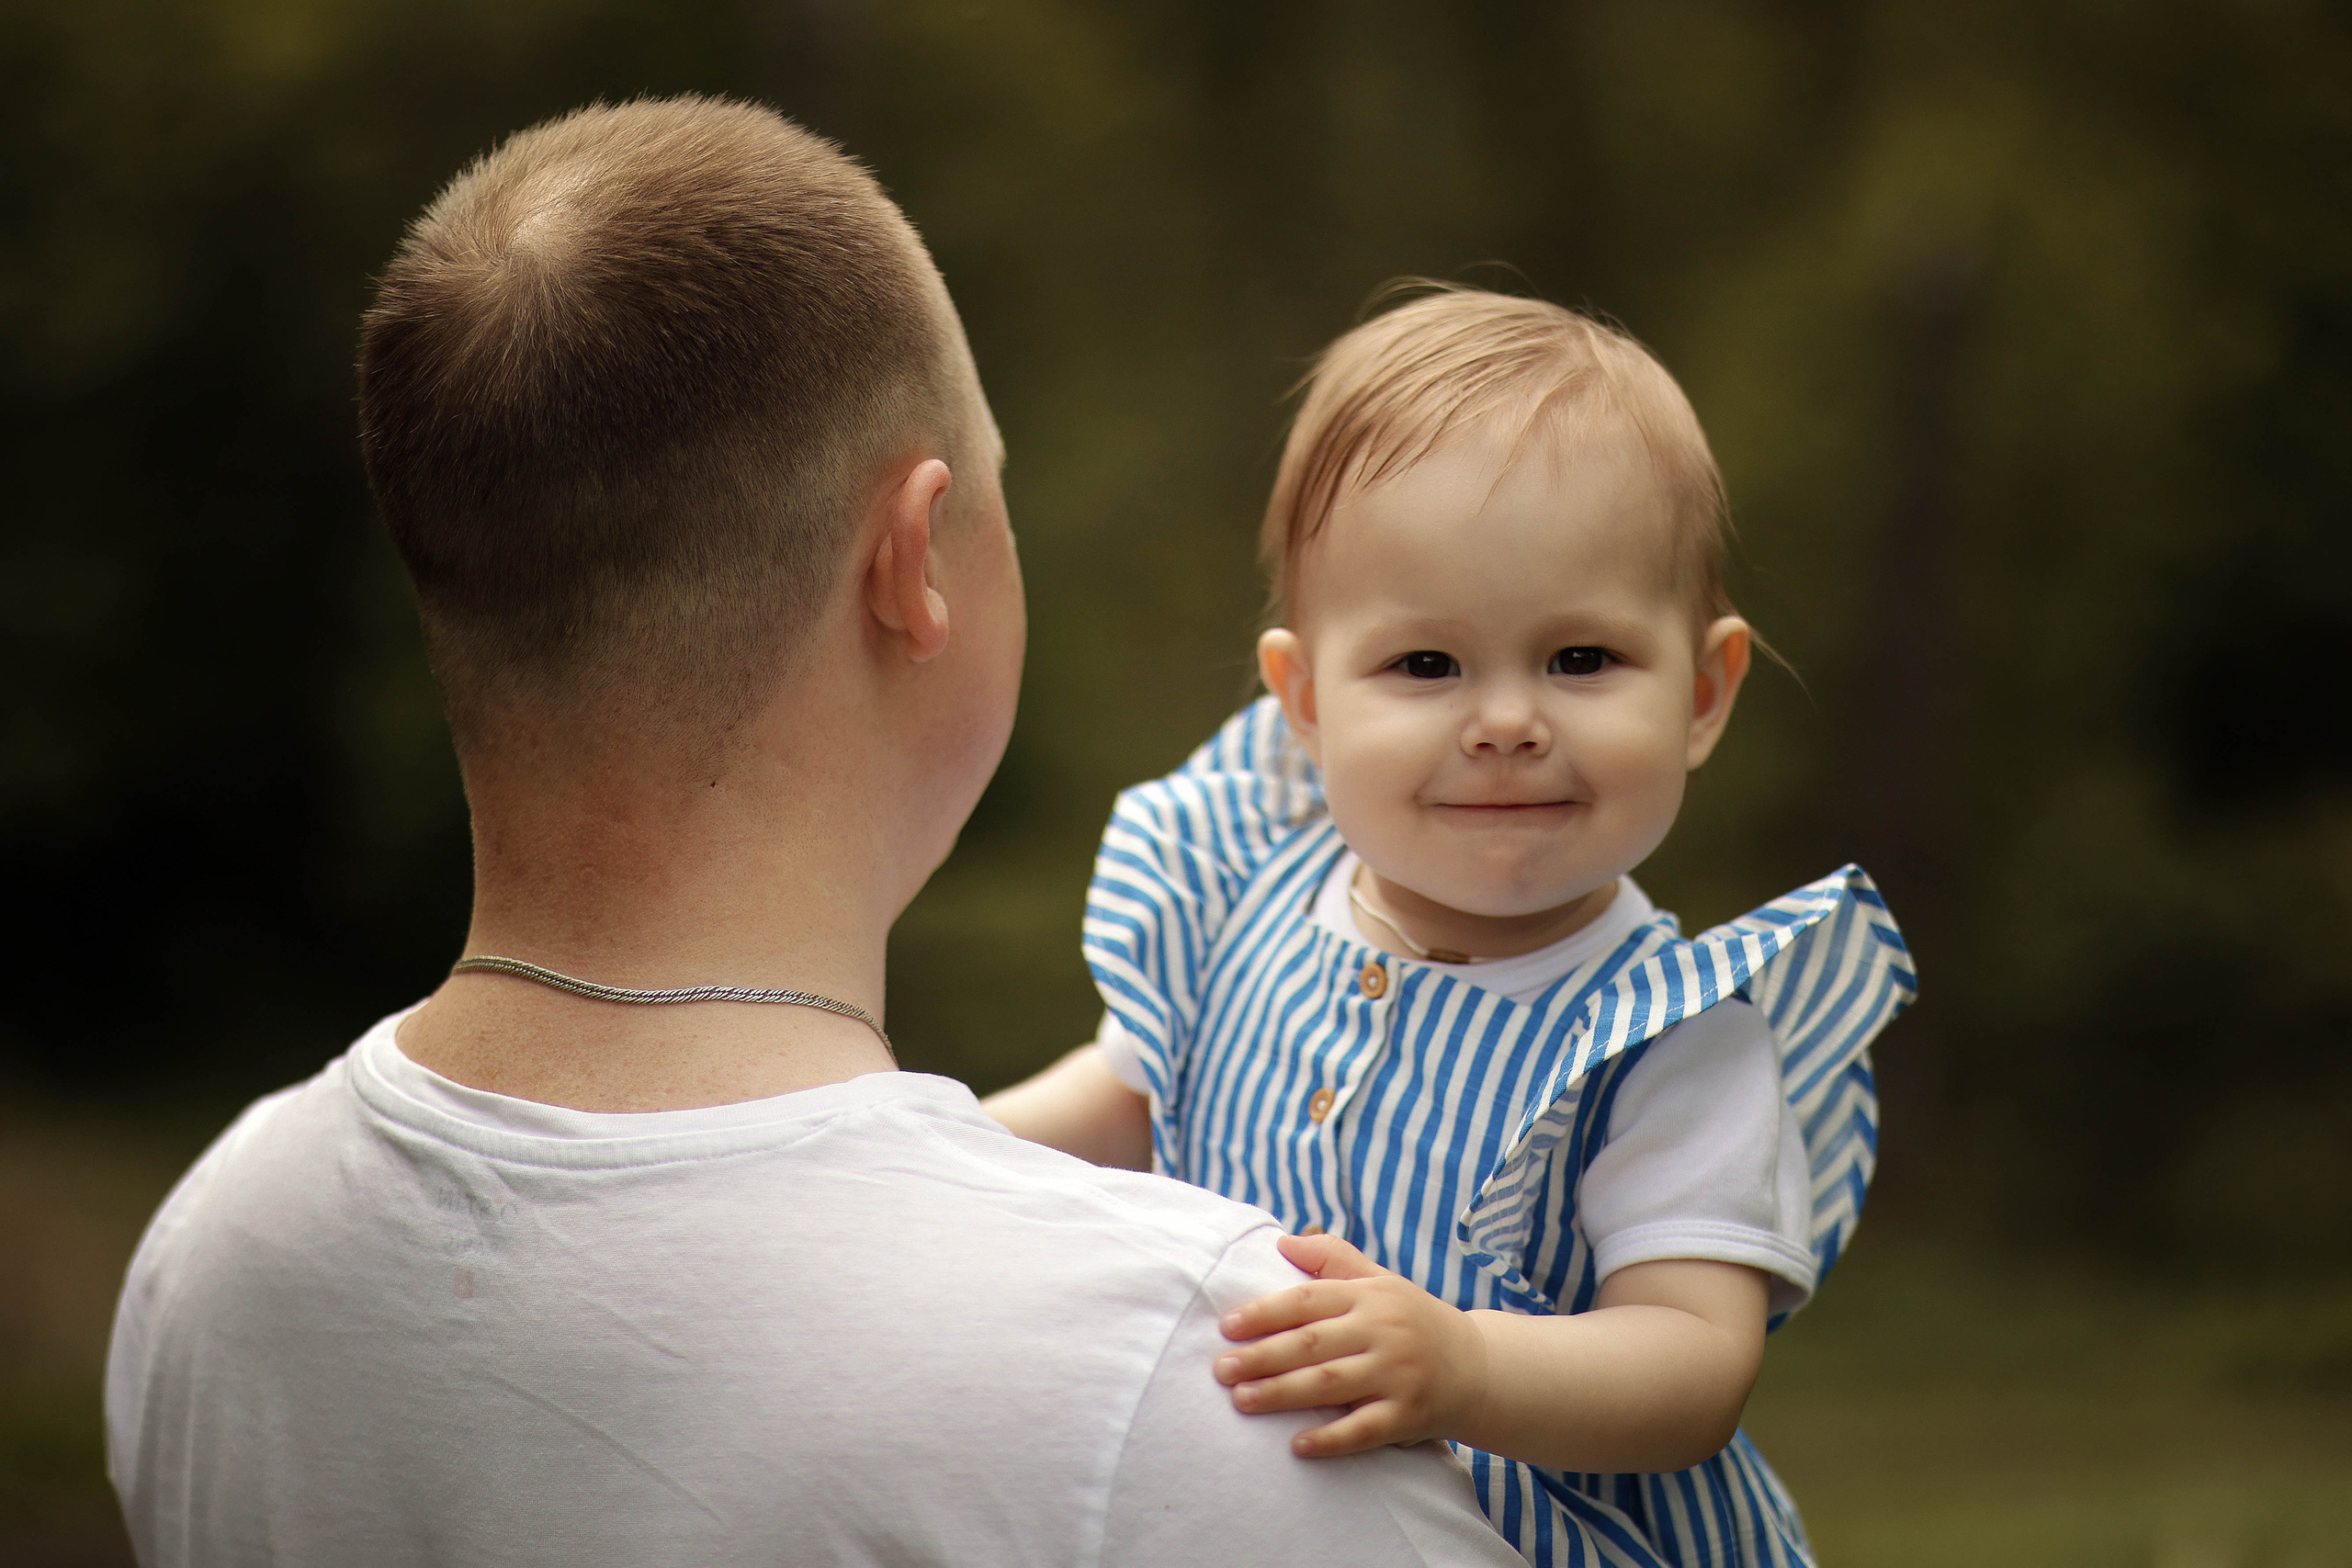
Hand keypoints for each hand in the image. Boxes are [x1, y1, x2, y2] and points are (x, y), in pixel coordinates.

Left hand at [1213, 1231, 1487, 1456]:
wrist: (1479, 1367)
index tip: (1227, 1326)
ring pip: (1332, 1384)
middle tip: (1221, 1369)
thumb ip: (1333, 1259)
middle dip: (1262, 1356)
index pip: (1309, 1299)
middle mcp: (1383, 1331)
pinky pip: (1365, 1429)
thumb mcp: (1380, 1281)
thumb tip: (1283, 1241)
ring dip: (1283, 1393)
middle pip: (1313, 1343)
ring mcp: (1398, 1374)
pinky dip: (1331, 1438)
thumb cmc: (1413, 1321)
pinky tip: (1297, 1446)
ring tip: (1242, 1400)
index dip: (1265, 1312)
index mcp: (1370, 1296)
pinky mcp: (1408, 1414)